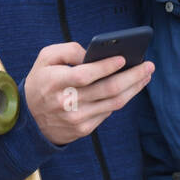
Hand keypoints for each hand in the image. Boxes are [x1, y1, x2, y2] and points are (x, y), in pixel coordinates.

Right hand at [23, 42, 152, 145]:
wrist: (30, 120)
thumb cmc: (42, 81)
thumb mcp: (45, 59)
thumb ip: (67, 50)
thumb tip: (93, 53)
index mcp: (54, 82)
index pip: (85, 75)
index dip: (105, 67)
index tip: (123, 58)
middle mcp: (66, 102)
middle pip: (107, 89)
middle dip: (132, 76)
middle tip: (149, 65)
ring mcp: (76, 118)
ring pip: (114, 103)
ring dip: (134, 88)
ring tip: (146, 75)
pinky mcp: (83, 129)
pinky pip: (108, 112)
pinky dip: (123, 98)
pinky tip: (132, 87)